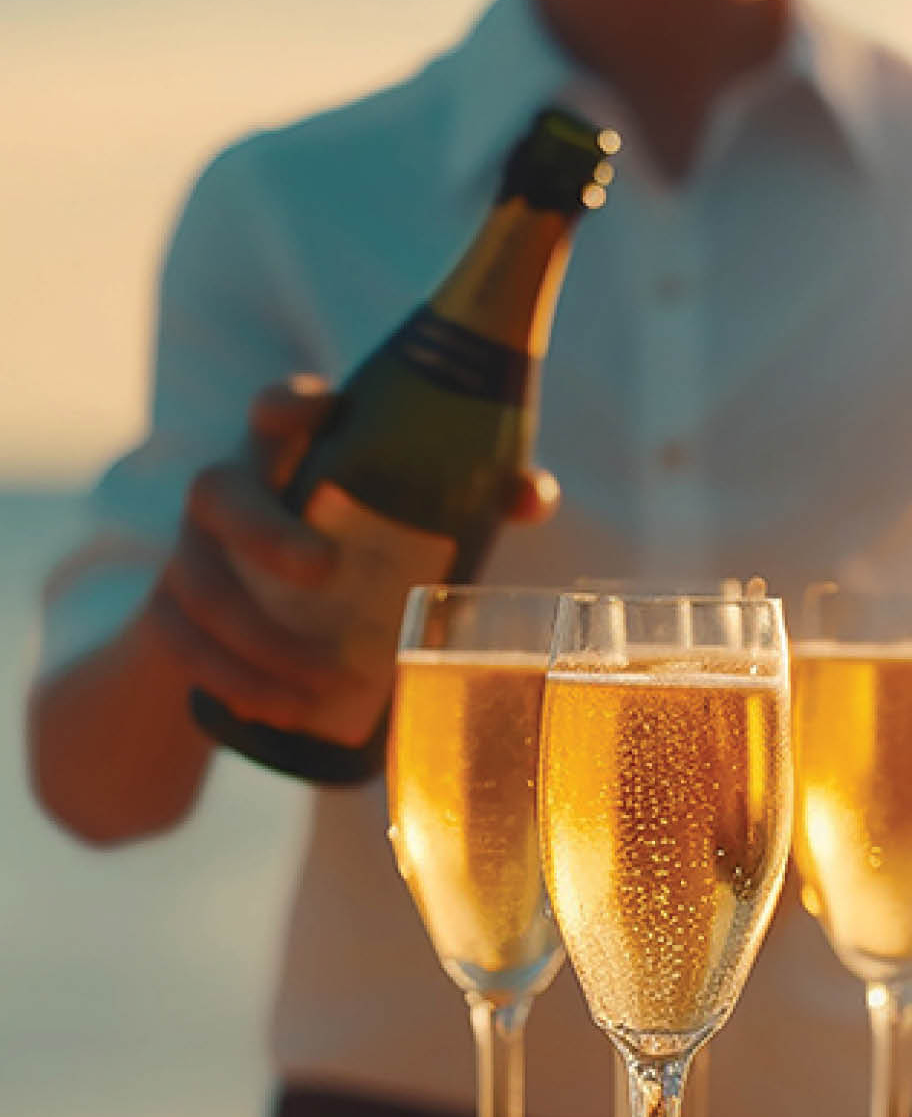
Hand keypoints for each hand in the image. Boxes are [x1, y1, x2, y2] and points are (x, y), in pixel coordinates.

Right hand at [144, 376, 559, 739]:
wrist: (243, 637)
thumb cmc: (346, 561)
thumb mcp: (398, 530)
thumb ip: (472, 500)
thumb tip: (535, 494)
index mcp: (283, 463)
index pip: (273, 412)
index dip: (289, 406)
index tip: (321, 413)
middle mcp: (225, 501)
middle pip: (216, 491)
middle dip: (264, 530)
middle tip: (324, 569)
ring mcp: (189, 561)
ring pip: (201, 588)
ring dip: (262, 640)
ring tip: (325, 683)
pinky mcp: (171, 623)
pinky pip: (186, 650)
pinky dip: (237, 684)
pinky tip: (282, 710)